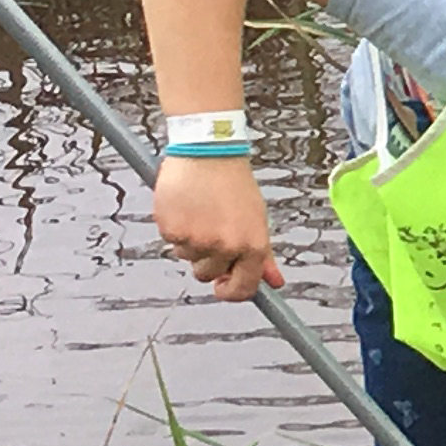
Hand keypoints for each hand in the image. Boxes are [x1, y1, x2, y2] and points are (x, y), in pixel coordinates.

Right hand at [152, 157, 279, 299]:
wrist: (208, 153)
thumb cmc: (235, 185)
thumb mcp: (257, 220)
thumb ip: (264, 256)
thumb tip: (274, 283)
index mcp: (252, 246)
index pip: (242, 289)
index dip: (231, 292)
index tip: (224, 286)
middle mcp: (225, 246)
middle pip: (208, 275)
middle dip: (208, 260)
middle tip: (211, 231)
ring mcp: (197, 240)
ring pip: (187, 259)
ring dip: (191, 243)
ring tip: (200, 213)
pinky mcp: (172, 229)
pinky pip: (171, 242)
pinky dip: (176, 229)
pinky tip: (185, 208)